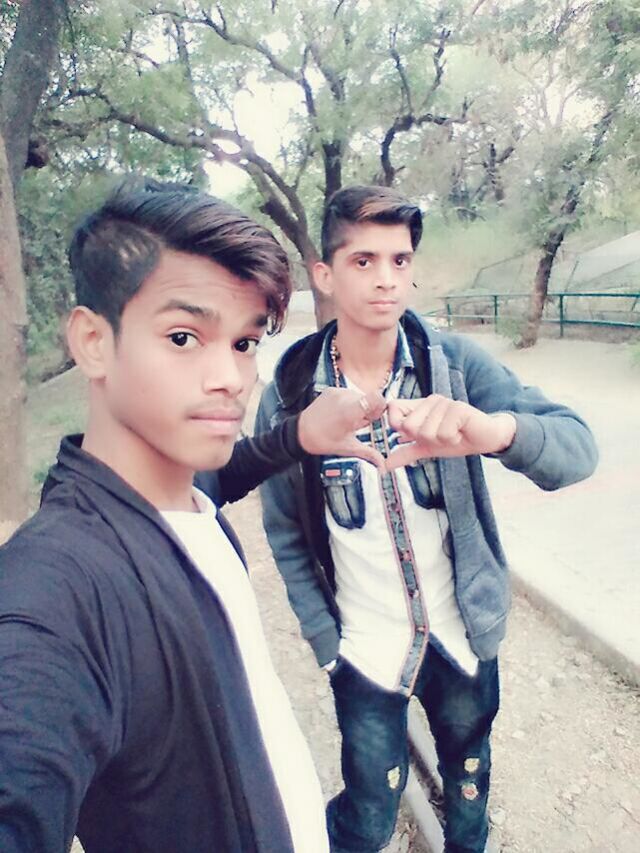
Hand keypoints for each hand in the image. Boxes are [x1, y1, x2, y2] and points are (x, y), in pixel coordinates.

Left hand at [298, 388, 386, 468]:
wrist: (301, 432)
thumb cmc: (323, 440)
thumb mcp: (348, 448)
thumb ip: (369, 454)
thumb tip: (383, 465)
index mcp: (350, 412)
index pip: (376, 397)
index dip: (380, 407)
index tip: (373, 417)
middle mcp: (344, 398)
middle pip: (369, 399)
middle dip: (368, 411)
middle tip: (357, 424)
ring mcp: (337, 392)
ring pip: (360, 396)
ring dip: (358, 407)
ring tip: (347, 420)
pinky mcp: (332, 389)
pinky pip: (349, 394)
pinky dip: (349, 403)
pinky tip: (341, 414)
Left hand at [385, 395, 515, 469]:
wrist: (486, 439)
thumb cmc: (457, 439)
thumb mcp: (428, 448)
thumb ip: (406, 453)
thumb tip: (384, 465)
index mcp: (420, 407)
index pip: (392, 409)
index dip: (398, 426)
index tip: (417, 435)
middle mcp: (430, 401)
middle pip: (408, 426)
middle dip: (425, 439)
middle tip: (442, 436)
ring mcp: (444, 403)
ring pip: (426, 432)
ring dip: (441, 441)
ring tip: (454, 434)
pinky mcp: (458, 408)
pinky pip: (443, 433)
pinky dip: (453, 439)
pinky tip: (461, 433)